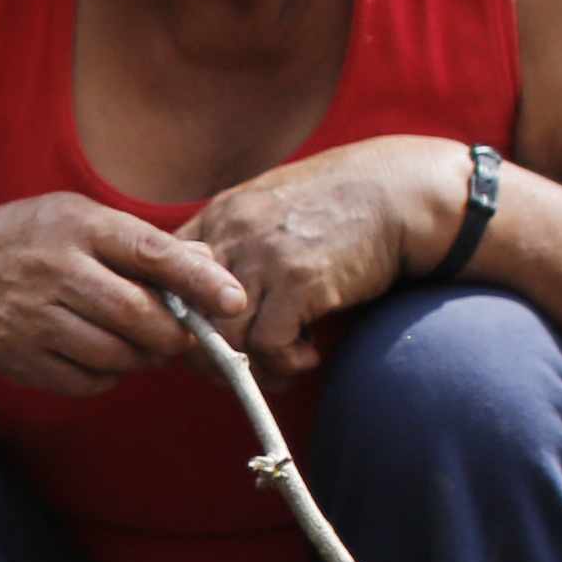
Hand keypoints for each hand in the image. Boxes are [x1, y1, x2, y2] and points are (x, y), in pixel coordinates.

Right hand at [0, 195, 248, 396]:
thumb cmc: (33, 244)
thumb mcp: (81, 220)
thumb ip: (144, 241)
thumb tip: (211, 262)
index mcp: (79, 226)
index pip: (150, 253)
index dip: (199, 280)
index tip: (234, 302)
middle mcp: (55, 270)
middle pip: (138, 316)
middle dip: (172, 334)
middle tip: (181, 335)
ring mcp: (35, 318)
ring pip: (117, 355)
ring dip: (142, 358)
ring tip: (137, 342)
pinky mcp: (24, 358)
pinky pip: (90, 382)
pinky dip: (108, 376)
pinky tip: (99, 354)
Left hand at [184, 136, 476, 371]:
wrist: (398, 192)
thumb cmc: (338, 210)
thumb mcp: (269, 213)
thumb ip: (235, 246)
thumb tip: (206, 303)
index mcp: (219, 217)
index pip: (164, 277)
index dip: (177, 318)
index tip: (205, 340)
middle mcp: (232, 234)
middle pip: (185, 314)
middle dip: (206, 355)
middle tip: (238, 369)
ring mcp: (263, 256)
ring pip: (223, 336)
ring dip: (249, 366)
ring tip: (278, 367)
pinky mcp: (299, 281)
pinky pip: (268, 344)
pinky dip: (285, 363)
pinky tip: (308, 354)